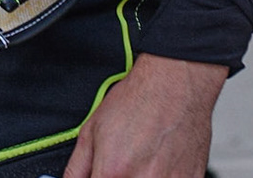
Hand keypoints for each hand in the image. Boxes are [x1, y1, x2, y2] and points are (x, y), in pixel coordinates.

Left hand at [60, 53, 227, 177]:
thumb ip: (77, 167)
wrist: (175, 84)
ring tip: (142, 160)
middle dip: (116, 177)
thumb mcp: (91, 130)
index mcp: (114, 172)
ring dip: (140, 177)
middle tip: (122, 164)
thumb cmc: (138, 101)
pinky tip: (159, 162)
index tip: (99, 174)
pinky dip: (161, 177)